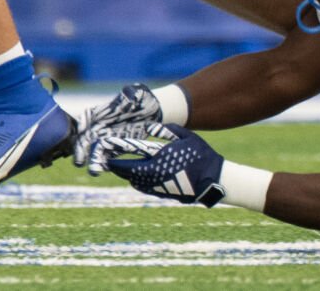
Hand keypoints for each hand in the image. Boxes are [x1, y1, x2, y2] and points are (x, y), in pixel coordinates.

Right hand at [73, 83, 164, 174]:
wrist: (153, 112)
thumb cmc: (142, 98)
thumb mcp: (138, 92)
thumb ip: (131, 93)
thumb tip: (128, 95)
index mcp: (100, 111)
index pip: (85, 119)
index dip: (81, 127)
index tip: (80, 135)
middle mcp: (99, 127)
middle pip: (85, 139)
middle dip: (81, 150)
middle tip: (80, 162)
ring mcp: (106, 139)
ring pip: (95, 151)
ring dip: (93, 161)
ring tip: (95, 171)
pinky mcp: (116, 148)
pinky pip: (108, 157)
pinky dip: (106, 164)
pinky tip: (106, 170)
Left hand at [103, 123, 226, 205]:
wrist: (212, 180)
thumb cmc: (200, 156)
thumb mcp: (187, 137)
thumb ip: (168, 130)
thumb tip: (152, 127)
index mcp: (155, 164)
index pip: (127, 166)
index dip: (114, 164)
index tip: (107, 158)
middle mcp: (153, 179)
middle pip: (128, 176)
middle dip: (119, 169)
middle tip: (113, 161)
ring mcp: (158, 188)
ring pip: (136, 182)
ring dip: (129, 175)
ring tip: (126, 166)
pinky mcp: (164, 193)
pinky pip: (145, 187)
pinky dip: (139, 181)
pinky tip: (142, 174)